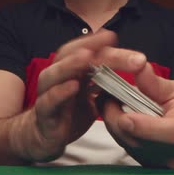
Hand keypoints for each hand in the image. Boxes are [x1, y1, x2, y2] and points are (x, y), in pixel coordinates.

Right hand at [29, 30, 150, 161]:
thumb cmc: (70, 113)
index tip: (114, 37)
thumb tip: (129, 71)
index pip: (82, 49)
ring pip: (55, 74)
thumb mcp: (92, 96)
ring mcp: (48, 93)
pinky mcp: (44, 114)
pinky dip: (61, 92)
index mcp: (71, 71)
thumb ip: (105, 82)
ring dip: (71, 64)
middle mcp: (57, 77)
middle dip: (94, 49)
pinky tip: (73, 86)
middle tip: (114, 45)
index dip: (96, 42)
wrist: (45, 137)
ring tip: (87, 56)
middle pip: (73, 57)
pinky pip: (50, 101)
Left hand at [98, 58, 173, 168]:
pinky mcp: (147, 164)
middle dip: (117, 116)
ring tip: (110, 102)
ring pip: (127, 143)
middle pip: (138, 139)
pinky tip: (118, 116)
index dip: (143, 125)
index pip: (168, 134)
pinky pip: (127, 147)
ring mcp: (160, 162)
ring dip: (114, 122)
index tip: (122, 112)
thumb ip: (155, 83)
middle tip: (106, 94)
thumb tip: (138, 68)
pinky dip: (119, 131)